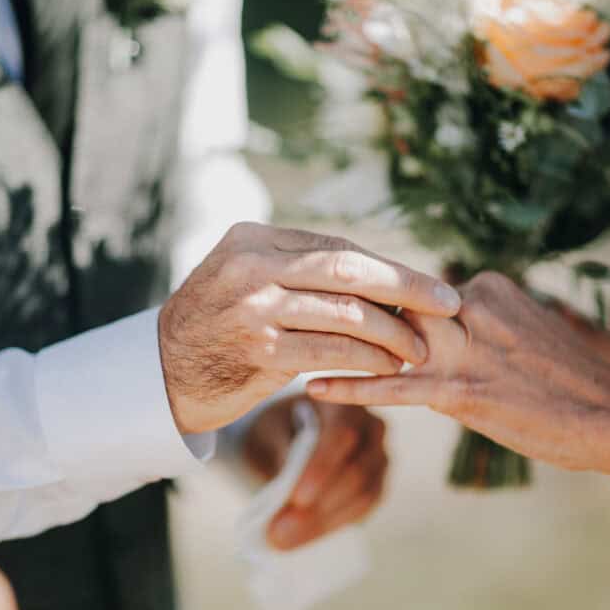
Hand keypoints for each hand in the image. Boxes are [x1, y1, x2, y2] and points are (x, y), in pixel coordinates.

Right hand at [159, 222, 461, 433]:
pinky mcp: (259, 351)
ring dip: (392, 334)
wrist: (162, 371)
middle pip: (349, 271)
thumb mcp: (244, 277)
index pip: (338, 247)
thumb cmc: (216, 324)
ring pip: (346, 314)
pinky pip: (331, 353)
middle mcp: (253, 265)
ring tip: (417, 349)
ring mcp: (254, 308)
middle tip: (447, 305)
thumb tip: (376, 274)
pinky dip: (366, 361)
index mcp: (253, 238)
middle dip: (407, 288)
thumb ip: (296, 268)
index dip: (389, 268)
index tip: (427, 284)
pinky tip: (386, 368)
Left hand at [241, 396, 387, 550]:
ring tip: (282, 539)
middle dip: (318, 506)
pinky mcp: (376, 486)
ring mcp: (379, 459)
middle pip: (356, 471)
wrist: (288, 432)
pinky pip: (361, 510)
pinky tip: (301, 537)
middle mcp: (372, 429)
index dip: (321, 468)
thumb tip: (289, 486)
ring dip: (322, 523)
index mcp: (346, 403)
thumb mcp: (269, 429)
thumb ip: (280, 450)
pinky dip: (330, 526)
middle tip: (278, 532)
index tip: (296, 498)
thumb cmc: (278, 424)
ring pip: (362, 496)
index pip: (342, 435)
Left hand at [307, 272, 609, 471]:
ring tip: (288, 343)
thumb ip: (477, 320)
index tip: (334, 294)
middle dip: (346, 313)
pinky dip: (351, 386)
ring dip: (337, 342)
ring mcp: (467, 349)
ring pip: (387, 340)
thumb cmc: (568, 378)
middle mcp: (472, 308)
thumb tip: (436, 321)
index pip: (414, 289)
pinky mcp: (463, 390)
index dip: (377, 300)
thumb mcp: (522, 328)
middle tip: (295, 310)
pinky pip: (394, 387)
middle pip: (393, 306)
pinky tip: (314, 388)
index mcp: (487, 287)